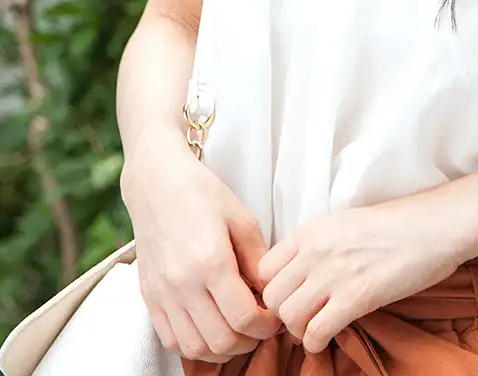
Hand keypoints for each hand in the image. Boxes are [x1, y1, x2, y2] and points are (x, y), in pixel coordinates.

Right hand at [121, 130, 282, 361]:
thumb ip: (258, 260)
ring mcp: (161, 294)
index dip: (266, 325)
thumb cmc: (203, 195)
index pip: (243, 317)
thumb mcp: (241, 219)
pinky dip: (195, 345)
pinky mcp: (148, 298)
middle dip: (248, 341)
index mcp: (211, 261)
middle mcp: (182, 284)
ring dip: (222, 349)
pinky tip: (210, 328)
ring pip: (195, 349)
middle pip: (221, 341)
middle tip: (260, 326)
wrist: (156, 183)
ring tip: (238, 331)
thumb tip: (271, 294)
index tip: (275, 316)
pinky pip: (172, 341)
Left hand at [258, 191, 470, 353]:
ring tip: (314, 329)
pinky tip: (326, 338)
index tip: (288, 298)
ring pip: (288, 317)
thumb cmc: (396, 226)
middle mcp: (317, 248)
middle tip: (300, 318)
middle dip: (282, 314)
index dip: (272, 290)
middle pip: (272, 296)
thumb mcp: (345, 223)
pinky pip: (315, 332)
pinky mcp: (357, 296)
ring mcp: (335, 272)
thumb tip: (296, 276)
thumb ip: (316, 245)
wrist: (434, 227)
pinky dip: (315, 343)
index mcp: (312, 228)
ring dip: (298, 330)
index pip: (264, 268)